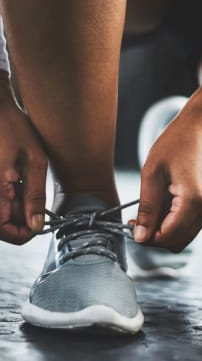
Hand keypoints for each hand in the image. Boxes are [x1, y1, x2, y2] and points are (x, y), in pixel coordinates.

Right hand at [0, 73, 46, 243]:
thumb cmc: (13, 128)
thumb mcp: (33, 161)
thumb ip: (34, 196)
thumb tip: (35, 226)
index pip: (6, 232)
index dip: (25, 231)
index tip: (39, 220)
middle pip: (2, 224)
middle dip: (20, 216)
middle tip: (33, 195)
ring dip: (13, 206)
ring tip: (23, 182)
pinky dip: (6, 195)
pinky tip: (14, 178)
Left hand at [133, 78, 201, 250]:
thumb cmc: (179, 140)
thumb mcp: (153, 171)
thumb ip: (147, 208)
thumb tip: (141, 236)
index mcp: (194, 200)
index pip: (168, 237)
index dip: (146, 237)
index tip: (131, 224)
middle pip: (178, 242)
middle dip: (155, 236)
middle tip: (137, 220)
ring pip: (185, 235)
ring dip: (166, 229)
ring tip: (151, 207)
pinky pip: (192, 223)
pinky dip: (176, 220)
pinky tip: (166, 202)